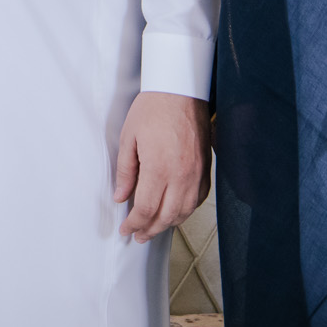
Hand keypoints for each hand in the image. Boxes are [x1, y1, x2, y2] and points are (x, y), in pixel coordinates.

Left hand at [112, 90, 210, 242]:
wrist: (180, 90)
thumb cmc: (153, 109)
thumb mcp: (129, 138)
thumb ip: (126, 171)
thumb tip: (121, 196)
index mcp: (159, 168)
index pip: (146, 209)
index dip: (134, 224)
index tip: (126, 230)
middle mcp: (181, 175)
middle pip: (167, 217)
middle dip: (150, 230)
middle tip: (138, 235)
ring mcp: (196, 173)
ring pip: (185, 211)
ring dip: (169, 224)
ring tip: (155, 228)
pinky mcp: (205, 168)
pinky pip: (199, 199)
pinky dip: (186, 210)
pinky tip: (176, 211)